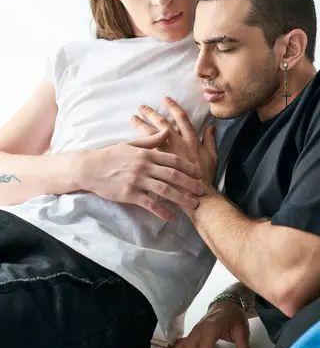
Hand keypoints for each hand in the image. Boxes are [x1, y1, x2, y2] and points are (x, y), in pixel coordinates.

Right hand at [79, 129, 203, 220]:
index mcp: (146, 154)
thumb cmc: (110, 155)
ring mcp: (137, 181)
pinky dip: (162, 211)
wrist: (89, 168)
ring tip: (193, 205)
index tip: (198, 173)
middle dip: (190, 183)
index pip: (172, 159)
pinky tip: (171, 217)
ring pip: (165, 190)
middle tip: (202, 190)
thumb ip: (151, 140)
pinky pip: (150, 204)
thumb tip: (168, 131)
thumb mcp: (131, 144)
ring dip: (181, 198)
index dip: (187, 167)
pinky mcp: (130, 194)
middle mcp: (144, 166)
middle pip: (173, 175)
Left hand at [131, 97, 217, 188]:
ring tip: (132, 118)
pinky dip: (138, 144)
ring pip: (151, 135)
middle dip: (152, 114)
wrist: (198, 194)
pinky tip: (130, 140)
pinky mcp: (158, 164)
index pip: (182, 119)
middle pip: (162, 124)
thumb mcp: (213, 156)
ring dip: (141, 125)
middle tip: (141, 107)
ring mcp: (166, 154)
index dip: (174, 107)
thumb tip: (211, 126)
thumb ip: (210, 140)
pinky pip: (146, 150)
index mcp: (191, 140)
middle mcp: (178, 144)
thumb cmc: (206, 176)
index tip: (166, 99)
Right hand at [155, 301, 251, 347]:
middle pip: (188, 347)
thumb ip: (244, 346)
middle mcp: (200, 329)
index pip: (206, 346)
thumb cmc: (233, 316)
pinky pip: (179, 342)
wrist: (227, 303)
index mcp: (212, 327)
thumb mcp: (242, 329)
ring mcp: (194, 331)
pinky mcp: (192, 333)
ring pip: (180, 345)